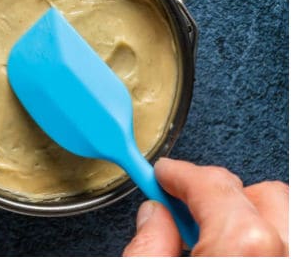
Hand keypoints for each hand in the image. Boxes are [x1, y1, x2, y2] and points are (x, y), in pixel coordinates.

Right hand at [124, 158, 287, 256]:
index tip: (163, 174)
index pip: (212, 184)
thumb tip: (154, 219)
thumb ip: (148, 244)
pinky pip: (285, 247)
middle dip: (223, 194)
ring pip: (284, 221)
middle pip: (264, 195)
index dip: (179, 173)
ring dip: (251, 220)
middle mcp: (281, 252)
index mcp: (242, 245)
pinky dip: (265, 244)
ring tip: (212, 234)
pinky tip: (234, 254)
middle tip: (187, 204)